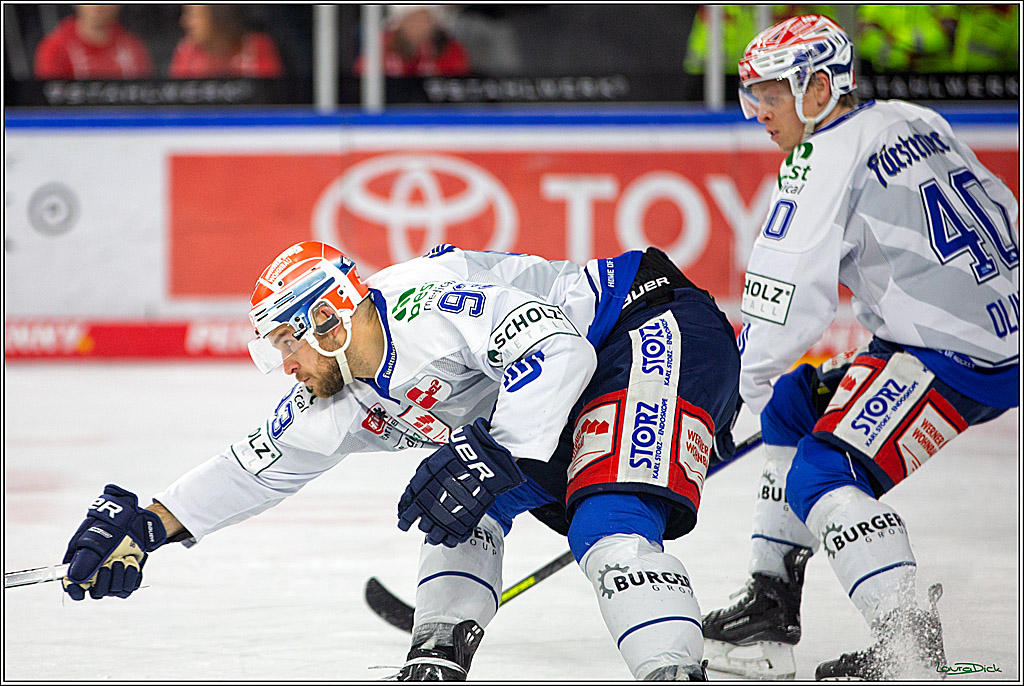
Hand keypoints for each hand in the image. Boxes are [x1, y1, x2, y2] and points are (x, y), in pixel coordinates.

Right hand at [62, 484, 166, 599]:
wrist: (133, 522)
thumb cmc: (109, 529)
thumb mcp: (93, 542)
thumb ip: (83, 561)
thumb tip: (74, 580)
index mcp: (83, 568)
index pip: (74, 589)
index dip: (75, 591)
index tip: (80, 589)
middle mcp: (97, 576)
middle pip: (97, 593)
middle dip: (105, 579)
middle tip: (111, 563)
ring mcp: (113, 578)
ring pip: (114, 591)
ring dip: (120, 576)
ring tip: (122, 559)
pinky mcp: (128, 578)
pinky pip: (128, 589)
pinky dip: (131, 577)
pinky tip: (131, 564)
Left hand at [398, 418, 524, 546]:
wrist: (473, 463)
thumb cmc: (451, 461)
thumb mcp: (426, 468)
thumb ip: (416, 486)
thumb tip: (408, 498)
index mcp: (417, 498)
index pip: (406, 515)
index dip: (405, 520)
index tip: (405, 523)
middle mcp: (429, 511)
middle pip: (422, 527)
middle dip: (424, 525)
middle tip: (429, 521)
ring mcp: (445, 519)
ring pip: (435, 537)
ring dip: (436, 536)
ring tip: (439, 533)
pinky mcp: (461, 524)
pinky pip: (453, 539)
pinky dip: (452, 539)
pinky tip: (453, 535)